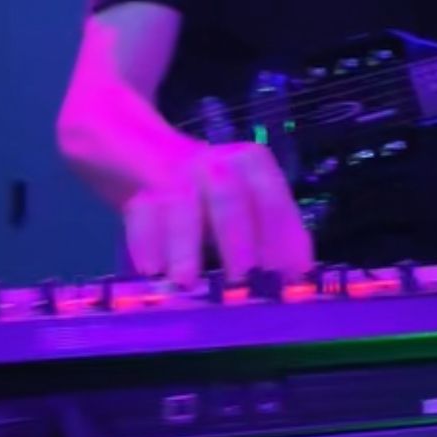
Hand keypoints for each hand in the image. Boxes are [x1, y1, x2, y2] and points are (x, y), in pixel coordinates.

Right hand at [123, 142, 313, 286]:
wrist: (150, 155)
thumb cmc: (213, 197)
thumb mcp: (248, 208)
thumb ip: (271, 239)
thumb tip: (296, 282)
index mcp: (252, 165)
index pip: (272, 200)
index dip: (283, 239)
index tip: (289, 278)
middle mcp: (216, 164)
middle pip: (227, 195)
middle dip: (236, 239)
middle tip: (241, 278)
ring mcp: (175, 174)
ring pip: (180, 204)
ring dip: (185, 245)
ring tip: (185, 281)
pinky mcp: (139, 190)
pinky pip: (141, 216)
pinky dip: (145, 244)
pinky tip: (151, 271)